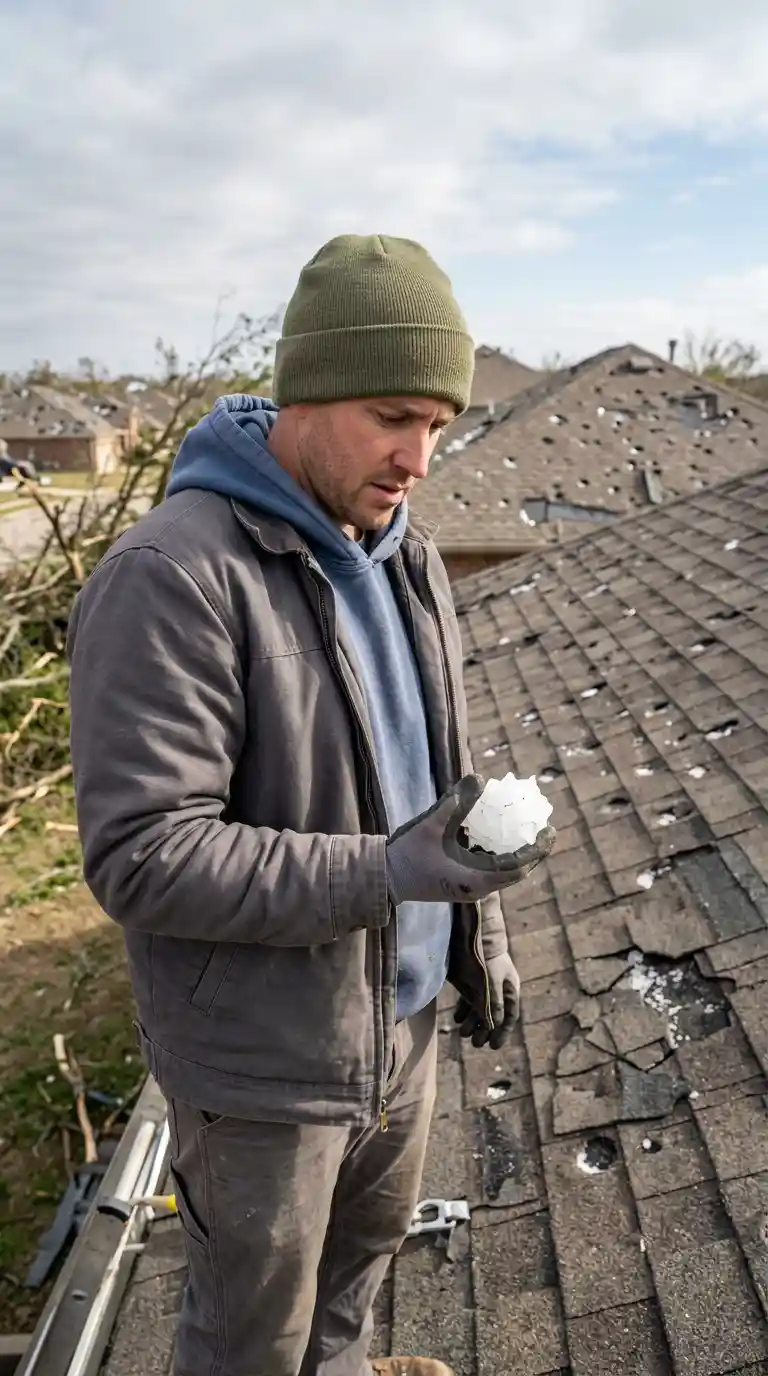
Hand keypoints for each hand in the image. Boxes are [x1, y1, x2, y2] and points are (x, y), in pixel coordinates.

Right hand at [385, 774, 555, 906]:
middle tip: (546, 829)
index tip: (548, 832)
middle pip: (516, 873)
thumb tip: (478, 778)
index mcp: (472, 880)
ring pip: (505, 873)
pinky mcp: (464, 884)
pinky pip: (492, 871)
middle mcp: (476, 889)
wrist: (386, 877)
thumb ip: (454, 803)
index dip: (534, 850)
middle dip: (533, 852)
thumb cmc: (407, 854)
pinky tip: (504, 837)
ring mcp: (470, 888)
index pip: (515, 868)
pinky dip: (503, 855)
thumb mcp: (430, 826)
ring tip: (531, 831)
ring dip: (520, 854)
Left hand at [454, 952, 520, 1048]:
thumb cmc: (485, 959)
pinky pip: (469, 999)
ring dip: (472, 1022)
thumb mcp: (490, 983)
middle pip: (494, 1015)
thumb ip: (493, 1004)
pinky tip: (457, 1018)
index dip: (503, 1032)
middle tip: (476, 1043)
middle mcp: (498, 989)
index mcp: (509, 990)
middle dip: (485, 1030)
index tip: (494, 1046)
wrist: (472, 934)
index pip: (509, 1016)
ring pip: (480, 1008)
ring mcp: (484, 984)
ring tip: (463, 1032)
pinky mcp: (471, 979)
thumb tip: (495, 1025)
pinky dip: (463, 1010)